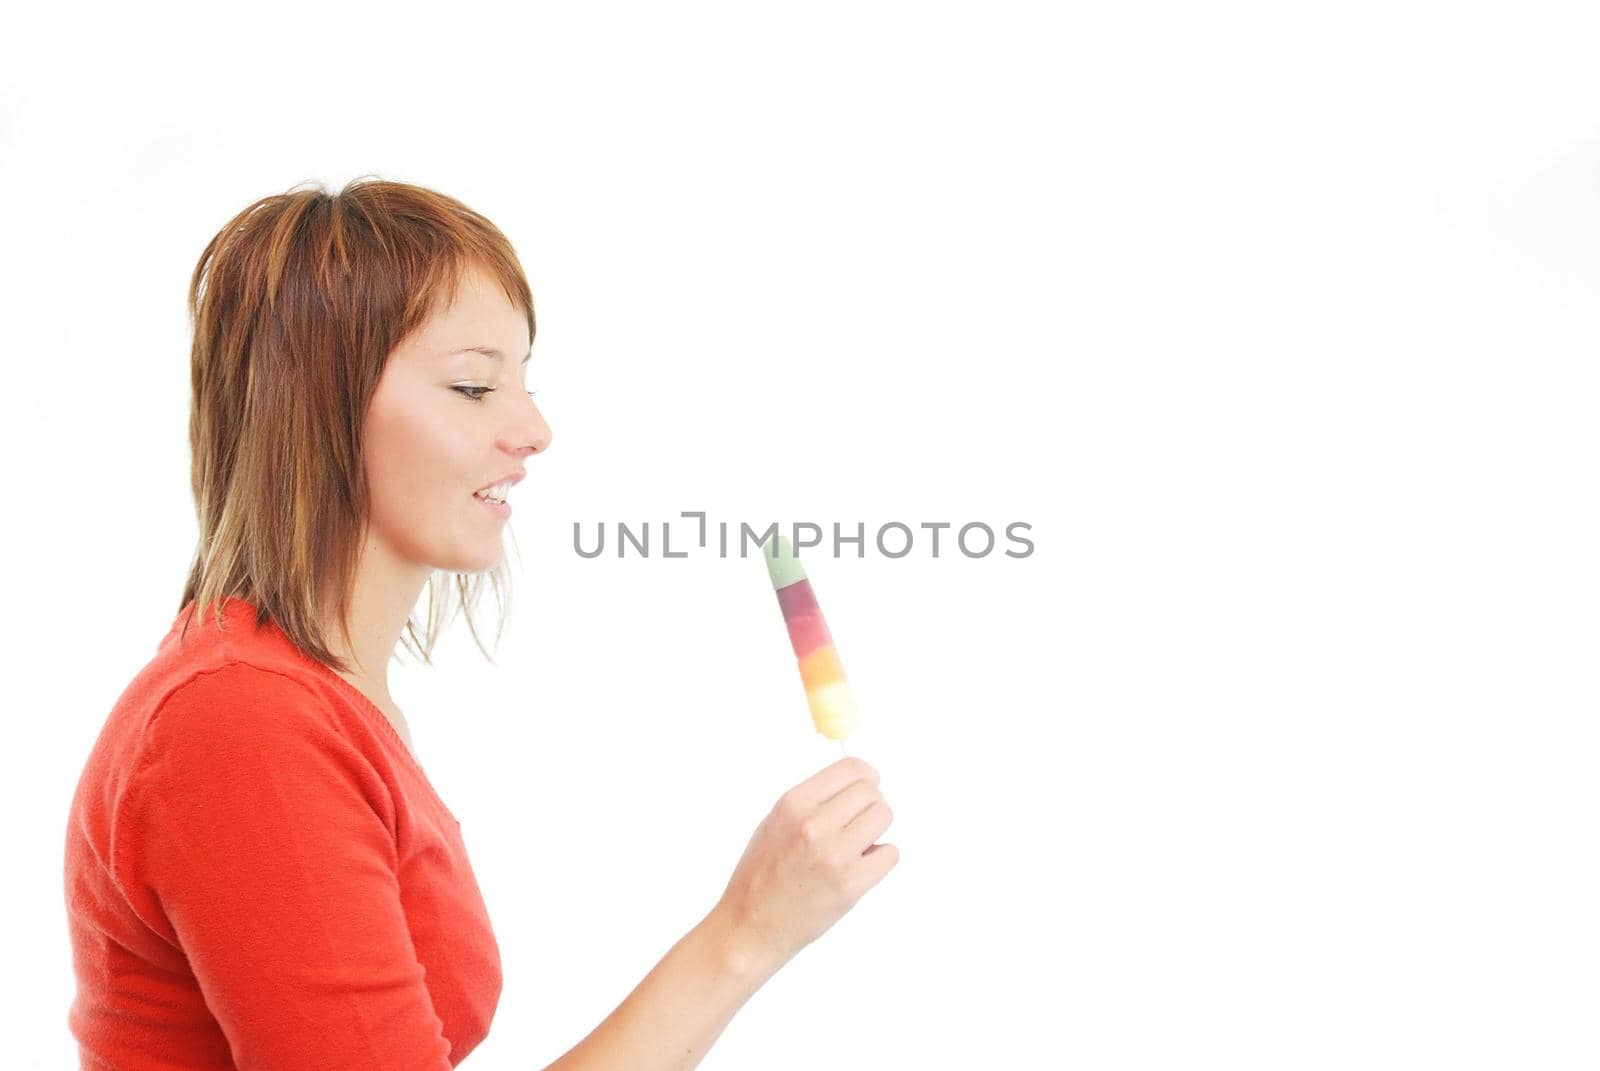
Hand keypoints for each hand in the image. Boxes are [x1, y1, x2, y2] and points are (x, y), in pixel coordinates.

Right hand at [711, 757, 898, 975]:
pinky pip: (890, 853)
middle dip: (870, 805)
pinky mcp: (851, 884)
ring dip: (876, 829)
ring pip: (884, 816)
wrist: (751, 926)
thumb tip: (860, 783)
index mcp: (793, 804)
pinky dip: (880, 859)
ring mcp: (835, 855)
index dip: (866, 776)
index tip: (868, 787)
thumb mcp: (775, 822)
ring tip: (856, 846)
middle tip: (857, 823)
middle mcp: (814, 825)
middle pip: (872, 792)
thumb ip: (814, 801)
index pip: (852, 768)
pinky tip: (860, 867)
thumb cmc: (761, 874)